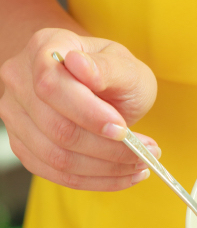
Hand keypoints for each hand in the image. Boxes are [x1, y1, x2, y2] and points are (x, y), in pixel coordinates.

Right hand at [0, 28, 158, 190]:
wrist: (100, 85)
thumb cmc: (114, 73)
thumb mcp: (125, 65)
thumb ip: (107, 67)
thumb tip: (80, 66)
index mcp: (44, 47)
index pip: (51, 85)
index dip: (88, 113)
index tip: (123, 129)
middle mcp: (20, 80)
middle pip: (57, 128)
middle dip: (108, 148)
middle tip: (147, 152)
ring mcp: (17, 115)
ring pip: (57, 157)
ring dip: (106, 168)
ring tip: (140, 165)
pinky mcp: (25, 145)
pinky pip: (56, 174)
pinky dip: (95, 180)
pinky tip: (124, 175)